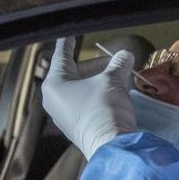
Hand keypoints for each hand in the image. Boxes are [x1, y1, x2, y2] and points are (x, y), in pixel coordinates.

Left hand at [41, 37, 136, 159]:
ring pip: (79, 89)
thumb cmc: (104, 107)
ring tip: (115, 76)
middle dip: (93, 65)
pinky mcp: (75, 127)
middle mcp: (53, 99)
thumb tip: (125, 54)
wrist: (110, 145)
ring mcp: (62, 115)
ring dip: (96, 80)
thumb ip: (118, 64)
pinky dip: (95, 95)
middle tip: (110, 59)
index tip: (69, 35)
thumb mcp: (112, 80)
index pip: (61, 56)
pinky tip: (111, 93)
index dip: (68, 43)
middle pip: (73, 73)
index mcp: (54, 84)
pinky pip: (83, 103)